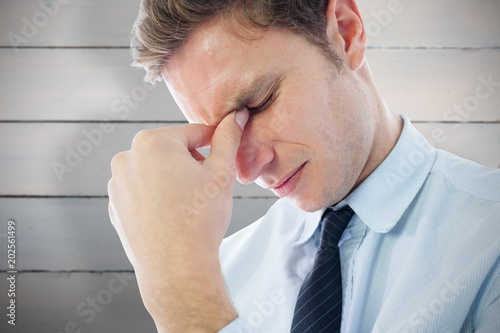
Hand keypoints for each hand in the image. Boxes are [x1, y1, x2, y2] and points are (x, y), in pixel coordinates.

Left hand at [108, 109, 248, 331]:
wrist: (176, 268)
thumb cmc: (200, 219)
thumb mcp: (221, 173)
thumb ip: (228, 138)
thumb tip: (237, 115)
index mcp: (152, 142)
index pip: (193, 133)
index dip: (214, 145)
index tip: (223, 158)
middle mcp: (127, 158)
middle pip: (171, 151)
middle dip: (191, 163)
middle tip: (206, 188)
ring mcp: (117, 184)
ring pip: (155, 171)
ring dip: (173, 179)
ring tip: (188, 205)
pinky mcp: (115, 207)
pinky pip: (142, 192)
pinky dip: (157, 197)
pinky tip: (171, 216)